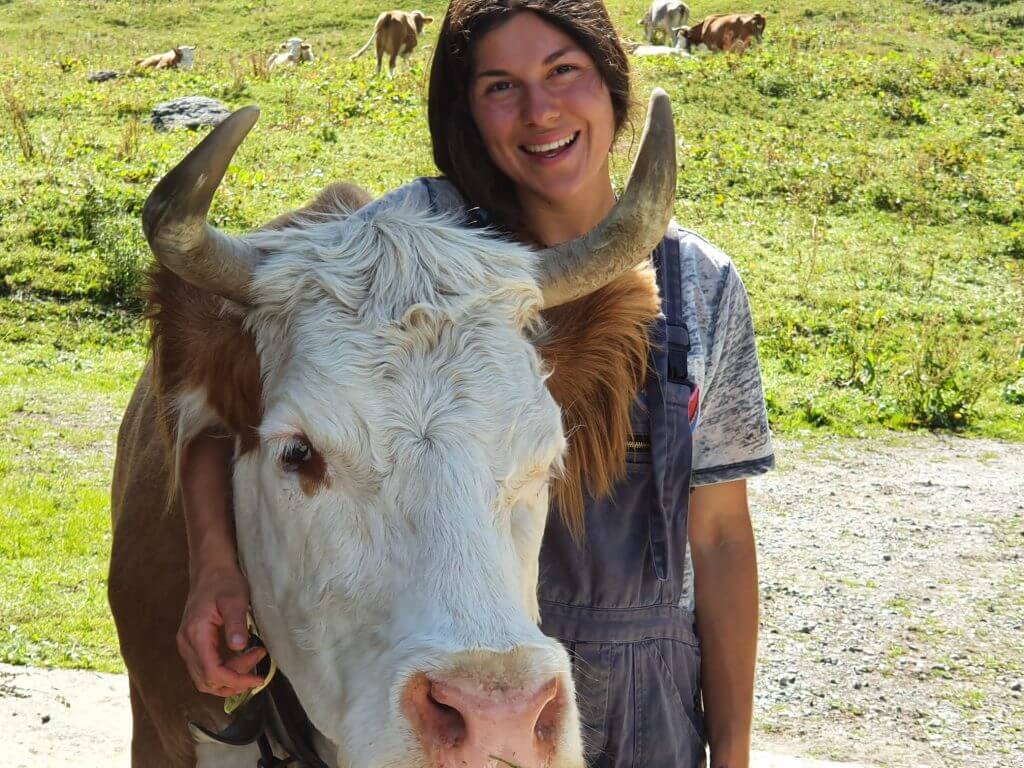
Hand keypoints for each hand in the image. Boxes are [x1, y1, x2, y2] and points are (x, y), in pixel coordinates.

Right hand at [177, 564, 265, 696]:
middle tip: (257, 670)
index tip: (258, 677)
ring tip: (250, 669)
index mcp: (196, 634)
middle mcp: (186, 644)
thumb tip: (239, 647)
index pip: (212, 672)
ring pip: (202, 678)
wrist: (210, 570)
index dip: (236, 680)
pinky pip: (203, 669)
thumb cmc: (224, 582)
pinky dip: (221, 673)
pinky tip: (238, 664)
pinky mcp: (191, 644)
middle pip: (206, 680)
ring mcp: (186, 645)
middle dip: (234, 681)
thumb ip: (236, 623)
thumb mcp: (236, 600)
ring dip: (227, 680)